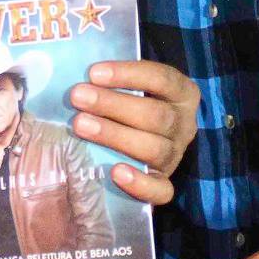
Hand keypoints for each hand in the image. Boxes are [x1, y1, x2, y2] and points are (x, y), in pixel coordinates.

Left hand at [68, 60, 199, 204]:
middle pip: (156, 115)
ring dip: (115, 135)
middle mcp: (184, 125)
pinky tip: (115, 172)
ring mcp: (175, 156)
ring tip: (80, 125)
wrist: (134, 150)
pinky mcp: (164, 184)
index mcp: (181, 94)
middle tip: (78, 96)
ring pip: (154, 148)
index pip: (162, 79)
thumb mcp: (127, 89)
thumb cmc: (125, 109)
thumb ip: (111, 81)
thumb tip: (74, 68)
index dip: (129, 74)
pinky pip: (161, 190)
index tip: (94, 73)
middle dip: (114, 104)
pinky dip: (139, 183)